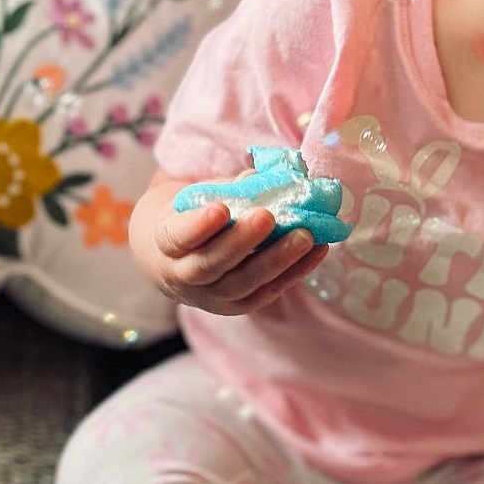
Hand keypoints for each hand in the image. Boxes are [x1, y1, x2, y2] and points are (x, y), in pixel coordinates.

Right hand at [145, 185, 328, 315]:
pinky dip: (295, 272)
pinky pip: (267, 292)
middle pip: (212, 264)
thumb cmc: (189, 217)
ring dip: (277, 259)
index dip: (198, 226)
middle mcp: (184, 276)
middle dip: (242, 241)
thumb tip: (265, 177)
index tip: (220, 209)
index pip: (178, 238)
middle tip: (268, 217)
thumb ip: (227, 188)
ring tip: (305, 236)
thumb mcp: (196, 198)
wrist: (173, 260)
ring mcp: (212, 296)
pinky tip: (318, 250)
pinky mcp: (238, 306)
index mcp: (166, 244)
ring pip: (243, 283)